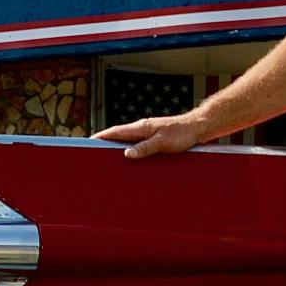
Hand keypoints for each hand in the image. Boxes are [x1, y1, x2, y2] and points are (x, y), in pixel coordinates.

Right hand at [93, 111, 207, 159]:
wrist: (197, 127)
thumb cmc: (182, 134)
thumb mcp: (162, 143)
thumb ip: (144, 148)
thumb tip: (126, 154)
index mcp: (140, 127)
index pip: (115, 132)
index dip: (100, 137)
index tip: (87, 142)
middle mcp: (142, 128)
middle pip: (118, 136)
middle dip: (105, 143)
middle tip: (93, 153)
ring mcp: (148, 132)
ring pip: (127, 140)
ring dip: (117, 147)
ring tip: (107, 158)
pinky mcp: (154, 137)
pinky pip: (137, 143)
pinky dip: (129, 149)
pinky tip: (129, 158)